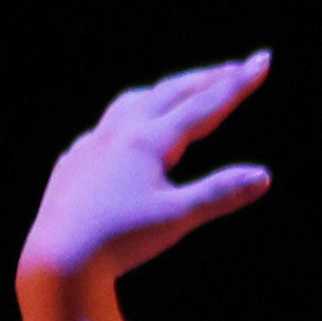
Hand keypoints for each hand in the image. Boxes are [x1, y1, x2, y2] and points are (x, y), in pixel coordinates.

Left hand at [20, 56, 274, 292]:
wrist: (58, 259)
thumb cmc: (119, 241)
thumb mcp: (176, 219)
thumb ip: (220, 193)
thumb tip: (263, 176)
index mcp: (148, 140)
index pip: (204, 105)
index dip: (237, 84)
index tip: (263, 60)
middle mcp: (119, 132)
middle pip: (171, 92)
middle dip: (207, 79)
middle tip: (235, 68)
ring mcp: (92, 144)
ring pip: (133, 101)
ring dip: (165, 92)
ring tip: (183, 90)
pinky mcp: (73, 163)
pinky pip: (105, 128)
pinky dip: (128, 118)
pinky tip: (127, 133)